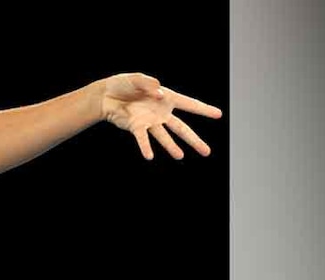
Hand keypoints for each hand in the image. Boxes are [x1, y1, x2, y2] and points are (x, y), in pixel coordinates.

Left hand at [98, 72, 222, 160]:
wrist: (105, 96)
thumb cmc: (123, 85)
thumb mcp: (137, 79)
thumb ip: (149, 84)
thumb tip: (160, 94)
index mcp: (166, 98)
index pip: (189, 104)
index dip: (204, 109)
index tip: (219, 114)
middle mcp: (161, 113)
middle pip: (181, 128)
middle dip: (194, 140)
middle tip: (207, 152)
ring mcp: (149, 122)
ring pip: (164, 137)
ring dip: (171, 147)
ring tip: (180, 156)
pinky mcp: (136, 127)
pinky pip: (143, 139)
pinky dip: (146, 147)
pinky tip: (149, 156)